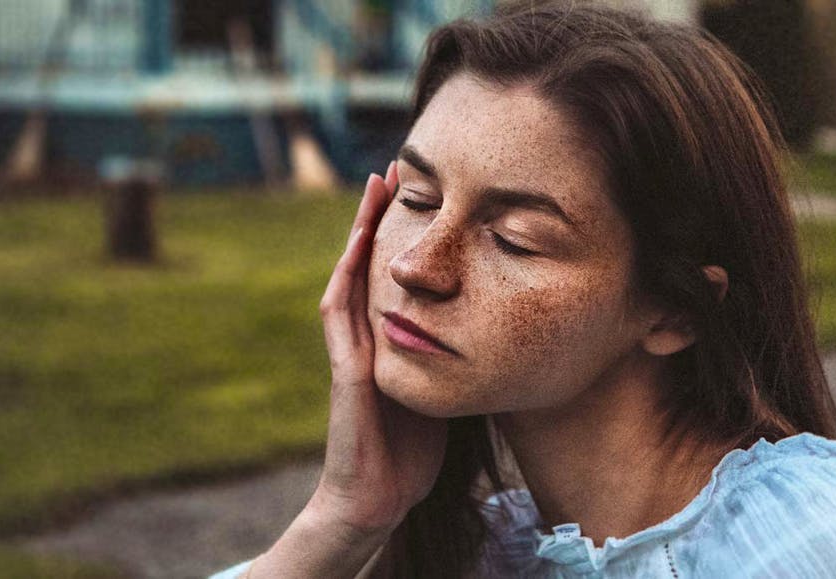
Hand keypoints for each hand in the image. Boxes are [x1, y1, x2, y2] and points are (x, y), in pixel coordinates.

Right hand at [313, 161, 448, 532]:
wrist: (380, 497)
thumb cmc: (413, 448)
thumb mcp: (441, 386)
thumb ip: (453, 354)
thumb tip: (493, 326)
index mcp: (389, 338)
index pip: (392, 274)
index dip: (401, 234)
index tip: (422, 192)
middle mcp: (365, 337)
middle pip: (367, 263)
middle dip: (377, 217)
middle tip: (392, 170)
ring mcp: (352, 352)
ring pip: (349, 278)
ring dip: (357, 233)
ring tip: (374, 190)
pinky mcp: (347, 373)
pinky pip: (342, 318)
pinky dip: (345, 280)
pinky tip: (354, 249)